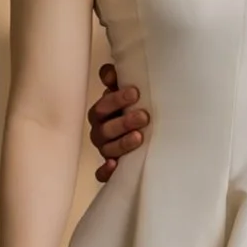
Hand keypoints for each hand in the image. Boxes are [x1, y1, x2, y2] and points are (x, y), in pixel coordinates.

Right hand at [87, 64, 148, 182]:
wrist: (145, 129)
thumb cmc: (134, 109)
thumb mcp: (128, 92)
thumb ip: (118, 79)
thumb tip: (111, 73)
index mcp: (103, 111)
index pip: (104, 105)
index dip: (116, 99)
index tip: (135, 92)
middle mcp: (101, 130)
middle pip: (105, 127)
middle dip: (124, 121)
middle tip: (144, 116)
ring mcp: (105, 149)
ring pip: (107, 149)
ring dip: (121, 143)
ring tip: (139, 137)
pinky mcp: (109, 169)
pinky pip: (101, 173)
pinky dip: (106, 171)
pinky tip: (115, 165)